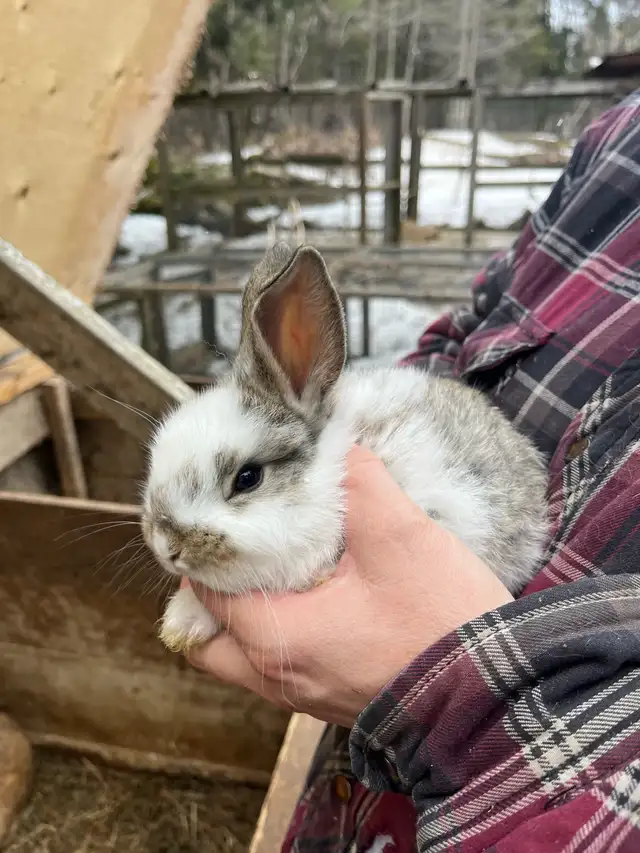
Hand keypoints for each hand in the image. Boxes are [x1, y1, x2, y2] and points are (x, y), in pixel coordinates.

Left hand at [187, 445, 513, 727]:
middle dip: (209, 595)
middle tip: (235, 549)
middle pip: (209, 640)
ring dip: (244, 617)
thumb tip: (338, 444)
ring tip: (271, 567)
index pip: (204, 592)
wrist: (496, 697)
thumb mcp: (400, 536)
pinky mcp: (333, 699)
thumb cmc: (442, 623)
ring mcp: (305, 696)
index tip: (215, 517)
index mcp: (278, 637)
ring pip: (242, 658)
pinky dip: (279, 635)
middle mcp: (279, 677)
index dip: (204, 550)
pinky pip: (281, 667)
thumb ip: (359, 482)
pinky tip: (313, 597)